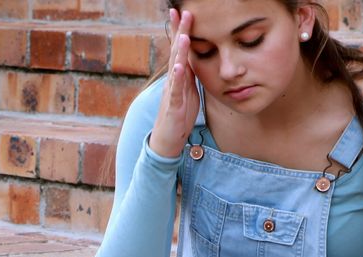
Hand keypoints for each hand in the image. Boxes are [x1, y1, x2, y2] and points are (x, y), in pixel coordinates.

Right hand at [148, 8, 200, 157]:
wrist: (167, 139)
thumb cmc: (178, 115)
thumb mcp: (188, 90)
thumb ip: (190, 74)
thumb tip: (195, 59)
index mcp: (179, 75)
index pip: (180, 49)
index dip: (181, 31)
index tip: (183, 12)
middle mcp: (173, 80)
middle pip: (176, 52)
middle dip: (180, 32)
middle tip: (183, 12)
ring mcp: (171, 92)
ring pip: (176, 68)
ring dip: (179, 51)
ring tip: (184, 35)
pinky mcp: (173, 105)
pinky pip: (175, 90)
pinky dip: (177, 78)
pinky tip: (180, 67)